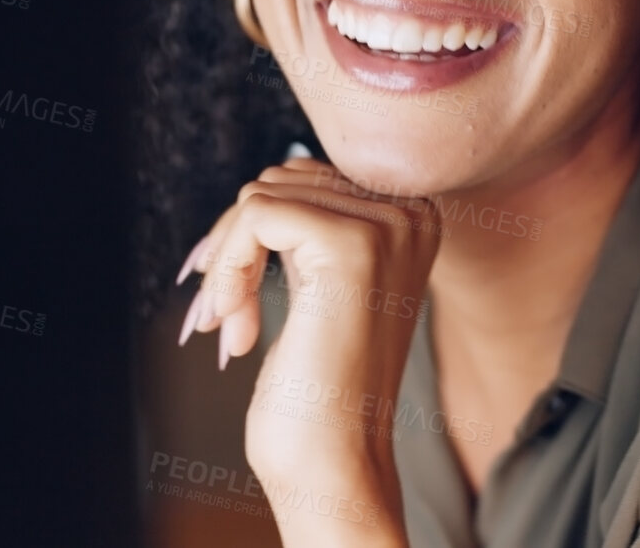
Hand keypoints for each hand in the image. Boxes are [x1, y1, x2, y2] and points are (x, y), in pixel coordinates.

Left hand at [175, 154, 442, 547]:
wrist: (333, 462)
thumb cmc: (318, 389)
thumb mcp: (322, 286)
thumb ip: (312, 229)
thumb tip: (267, 182)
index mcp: (412, 218)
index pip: (304, 177)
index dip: (251, 233)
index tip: (229, 292)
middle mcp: (411, 213)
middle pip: (279, 181)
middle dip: (235, 249)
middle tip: (228, 317)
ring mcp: (388, 226)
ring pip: (260, 197)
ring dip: (227, 264)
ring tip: (236, 324)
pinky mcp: (352, 244)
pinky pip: (255, 215)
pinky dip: (229, 269)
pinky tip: (238, 323)